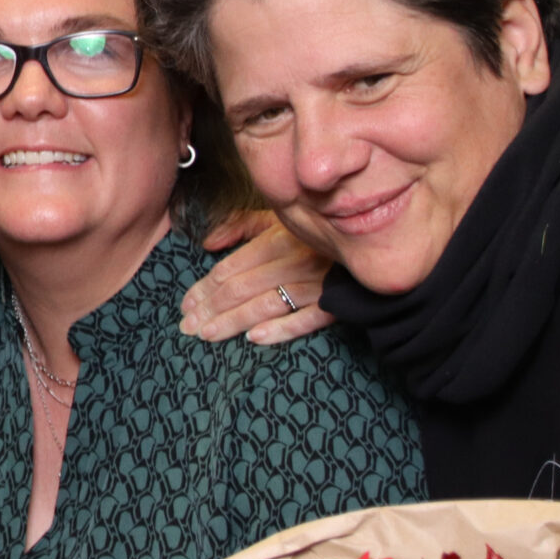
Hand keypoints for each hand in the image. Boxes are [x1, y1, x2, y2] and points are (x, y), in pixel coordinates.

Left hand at [184, 209, 335, 343]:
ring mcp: (315, 284)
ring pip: (265, 305)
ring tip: (208, 335)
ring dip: (233, 322)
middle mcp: (295, 261)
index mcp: (278, 239)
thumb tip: (207, 242)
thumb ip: (240, 226)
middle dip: (210, 309)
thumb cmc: (317, 233)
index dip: (204, 288)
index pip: (231, 269)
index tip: (185, 304)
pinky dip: (281, 329)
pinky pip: (306, 318)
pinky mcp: (335, 304)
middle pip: (242, 289)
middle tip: (187, 327)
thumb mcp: (278, 219)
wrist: (373, 243)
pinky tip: (254, 339)